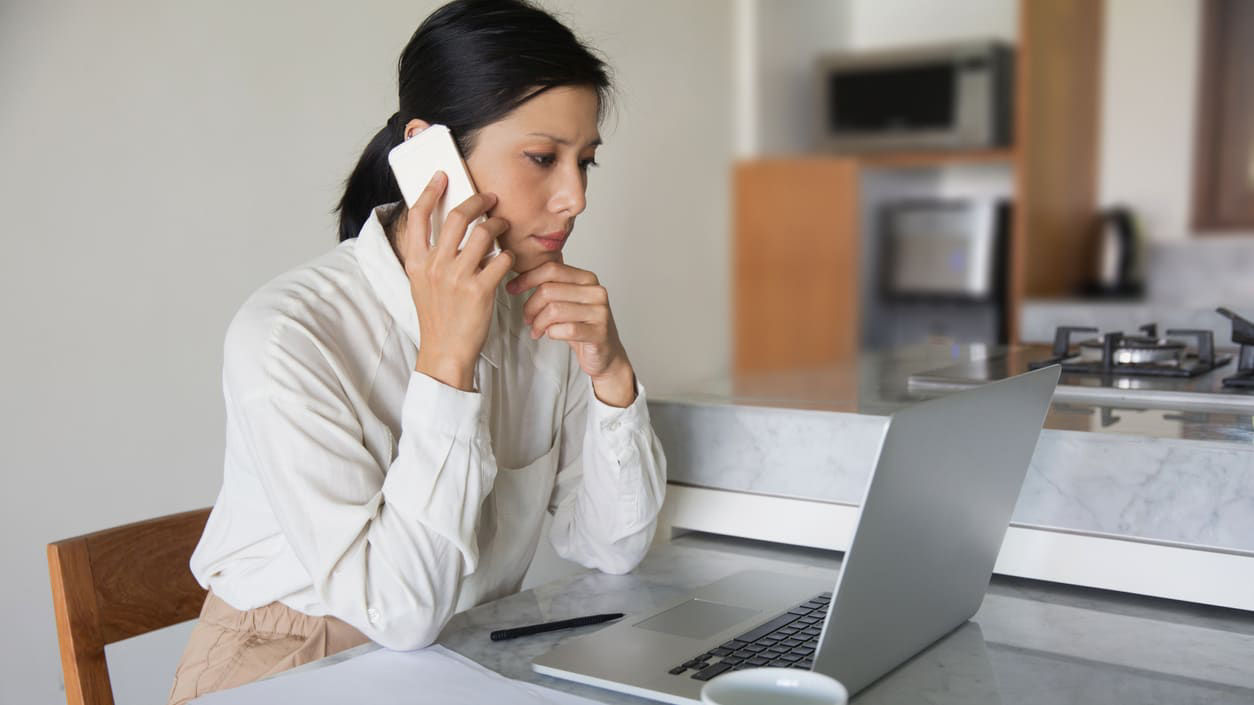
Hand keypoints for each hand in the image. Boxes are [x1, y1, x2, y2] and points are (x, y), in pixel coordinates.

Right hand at [402, 171, 514, 390]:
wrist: (445, 352)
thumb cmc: (437, 318)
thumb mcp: (422, 284)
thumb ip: (431, 256)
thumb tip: (446, 228)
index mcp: (416, 262)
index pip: (418, 217)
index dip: (429, 191)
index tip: (442, 176)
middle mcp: (435, 266)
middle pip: (457, 217)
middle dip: (478, 201)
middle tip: (490, 198)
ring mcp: (457, 277)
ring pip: (484, 234)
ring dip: (499, 225)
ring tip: (504, 226)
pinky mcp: (480, 290)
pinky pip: (501, 259)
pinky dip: (508, 256)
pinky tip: (507, 260)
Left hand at [508, 261, 636, 405]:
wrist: (605, 354)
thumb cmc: (582, 327)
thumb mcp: (566, 301)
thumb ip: (551, 286)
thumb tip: (518, 276)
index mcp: (587, 279)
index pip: (551, 269)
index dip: (527, 278)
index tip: (512, 288)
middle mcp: (596, 292)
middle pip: (548, 290)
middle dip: (530, 306)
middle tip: (527, 318)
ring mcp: (599, 312)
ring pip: (553, 310)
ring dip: (538, 323)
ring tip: (537, 330)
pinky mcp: (599, 333)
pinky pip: (565, 330)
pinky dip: (551, 334)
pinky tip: (551, 335)